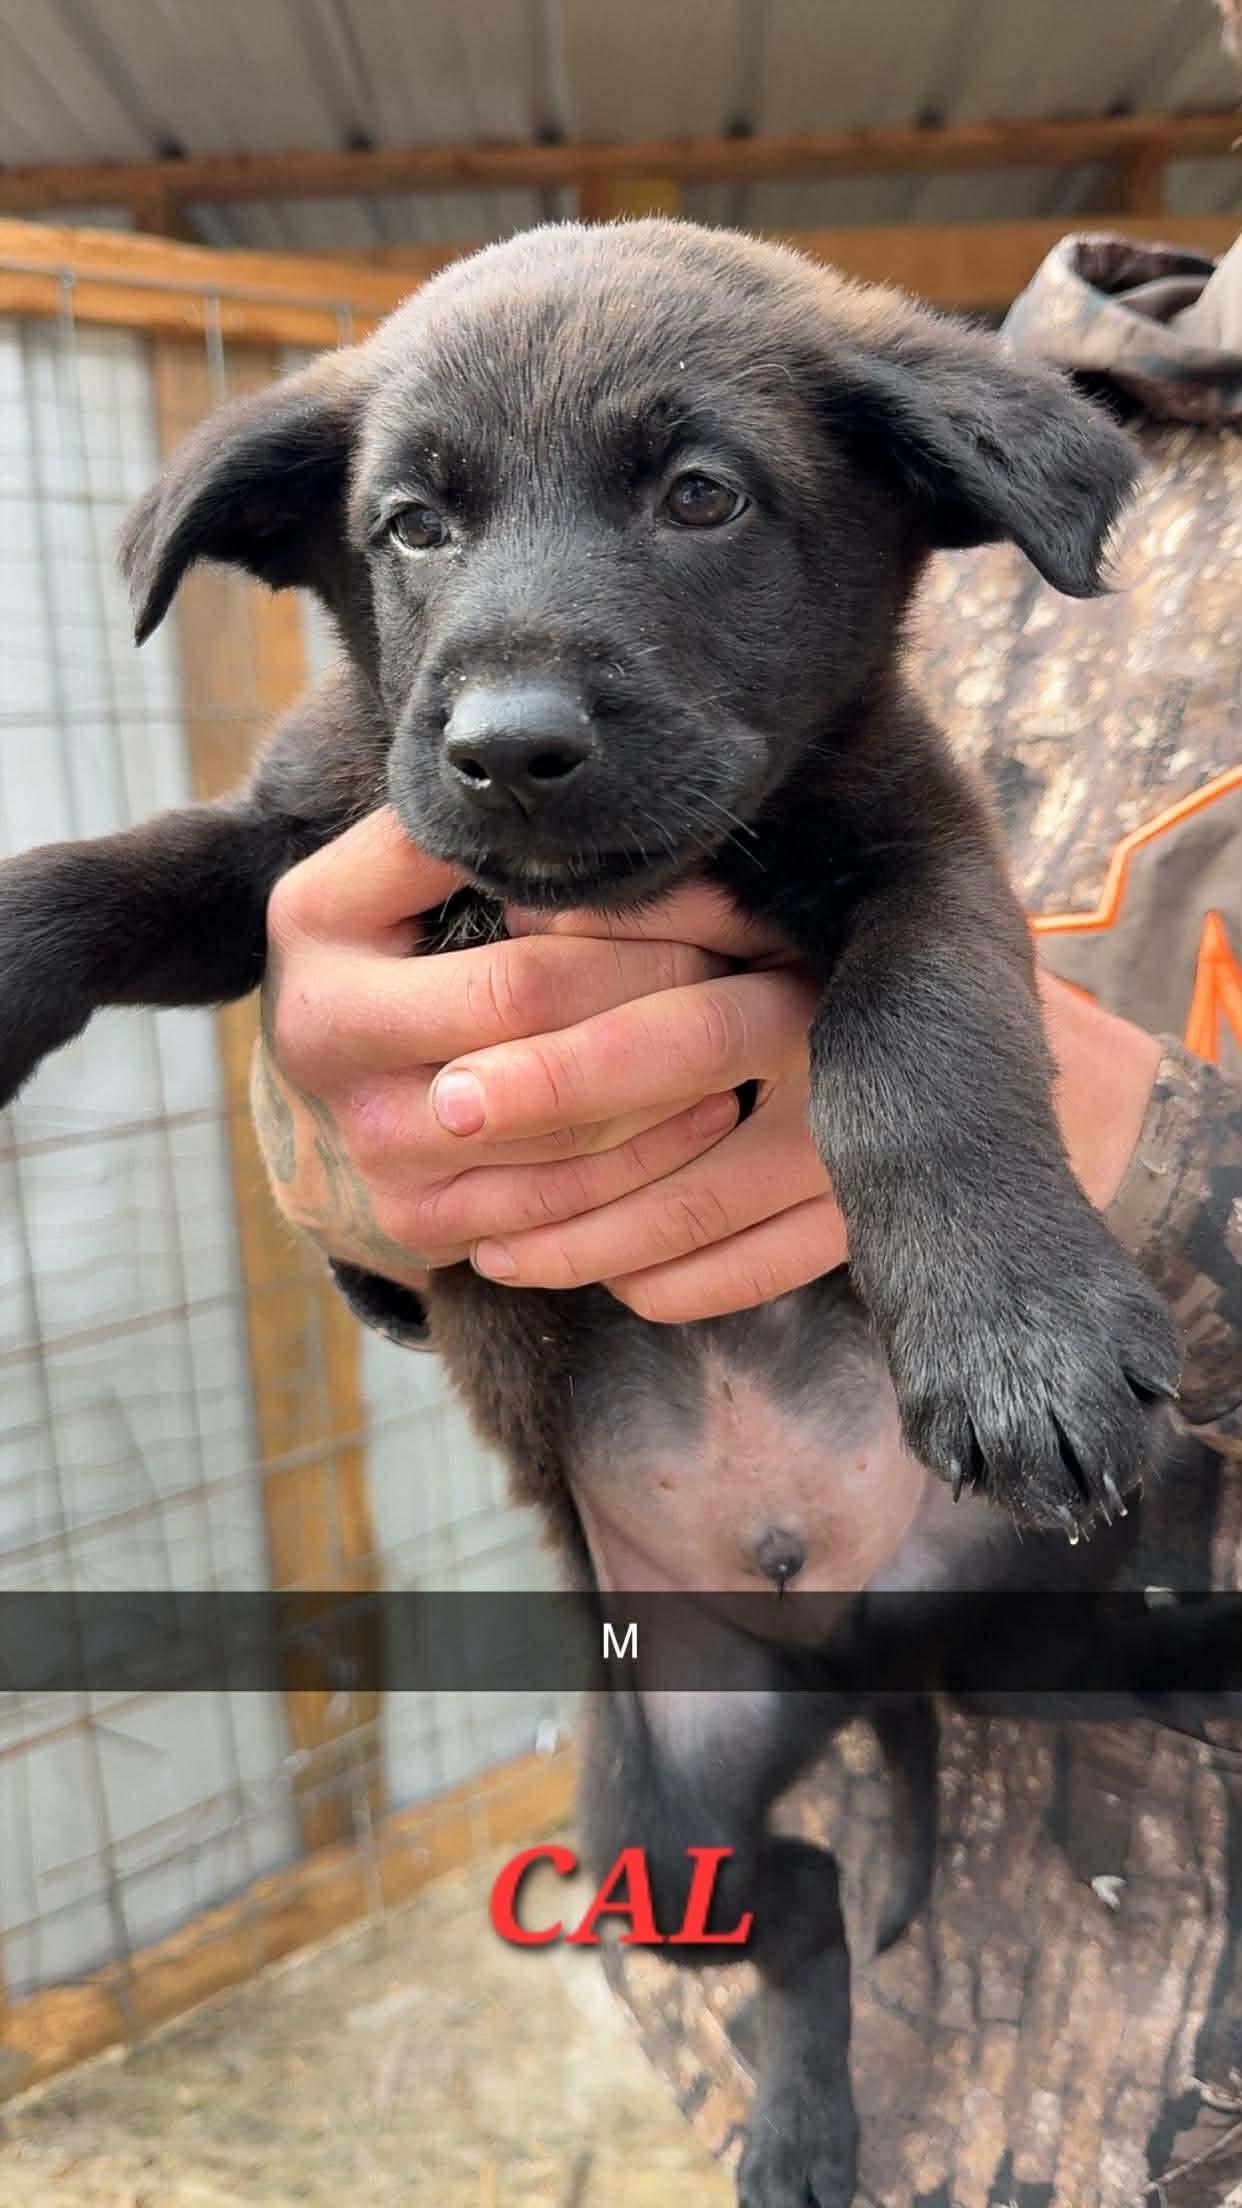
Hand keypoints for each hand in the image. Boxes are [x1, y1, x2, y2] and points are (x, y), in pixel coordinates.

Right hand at [250, 809, 751, 1288]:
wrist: (334, 1088)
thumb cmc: (407, 944)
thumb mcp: (409, 866)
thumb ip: (476, 833)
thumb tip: (599, 796)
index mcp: (318, 916)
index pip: (481, 877)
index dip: (610, 894)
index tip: (702, 877)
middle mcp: (321, 1032)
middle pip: (529, 1000)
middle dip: (660, 975)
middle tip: (755, 950)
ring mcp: (366, 1139)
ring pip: (558, 1112)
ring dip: (674, 1070)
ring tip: (755, 1023)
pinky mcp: (411, 1219)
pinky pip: (561, 1197)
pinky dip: (651, 1154)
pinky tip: (716, 1109)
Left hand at [431, 911, 1161, 1321]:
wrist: (970, 1005)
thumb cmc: (815, 938)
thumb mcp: (746, 906)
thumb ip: (652, 908)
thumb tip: (525, 902)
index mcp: (798, 989)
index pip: (664, 1041)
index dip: (555, 1071)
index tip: (451, 1092)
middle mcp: (836, 1081)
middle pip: (672, 1152)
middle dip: (548, 1176)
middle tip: (438, 1181)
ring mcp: (856, 1167)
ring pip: (694, 1229)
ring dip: (578, 1247)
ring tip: (483, 1245)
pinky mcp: (864, 1224)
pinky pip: (746, 1277)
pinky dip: (663, 1286)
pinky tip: (596, 1277)